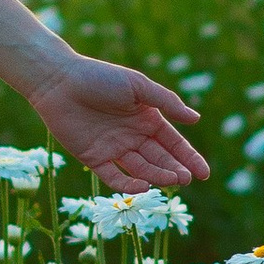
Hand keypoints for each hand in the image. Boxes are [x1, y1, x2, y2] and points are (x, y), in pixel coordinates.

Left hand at [24, 49, 210, 194]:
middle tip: (186, 179)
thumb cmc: (99, 77)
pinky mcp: (93, 159)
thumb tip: (196, 119)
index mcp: (146, 119)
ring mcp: (114, 149)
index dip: (189, 158)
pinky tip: (143, 185)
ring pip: (141, 169)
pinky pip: (114, 176)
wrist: (59, 81)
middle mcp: (133, 137)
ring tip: (171, 180)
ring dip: (157, 176)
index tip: (204, 174)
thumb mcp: (138, 86)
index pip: (173, 143)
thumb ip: (166, 102)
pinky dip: (128, 184)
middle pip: (160, 159)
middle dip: (175, 170)